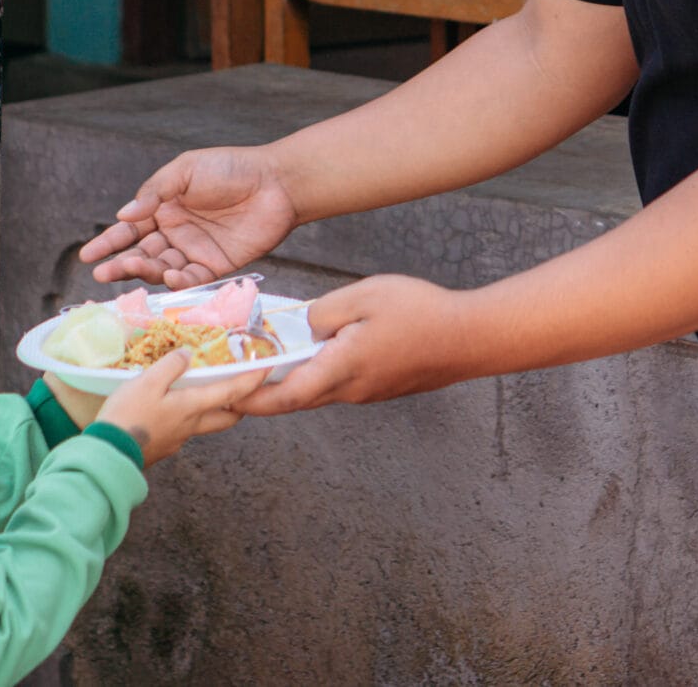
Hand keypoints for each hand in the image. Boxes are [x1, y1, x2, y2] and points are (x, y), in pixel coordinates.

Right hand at [79, 147, 298, 288]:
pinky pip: (191, 279)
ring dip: (146, 272)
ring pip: (162, 268)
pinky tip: (171, 276)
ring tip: (134, 268)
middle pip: (141, 253)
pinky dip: (179, 281)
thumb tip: (123, 214)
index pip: (129, 229)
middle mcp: (175, 232)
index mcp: (163, 207)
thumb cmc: (231, 168)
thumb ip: (155, 192)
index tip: (88, 256)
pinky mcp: (216, 266)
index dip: (108, 243)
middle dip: (120, 264)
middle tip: (102, 274)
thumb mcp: (187, 170)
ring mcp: (194, 250)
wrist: (277, 183)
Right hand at [95, 350, 268, 464]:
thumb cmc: (128, 416)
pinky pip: (183, 430)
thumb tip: (187, 356)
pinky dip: (187, 417)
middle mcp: (191, 426)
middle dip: (239, 405)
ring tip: (202, 392)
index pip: (231, 393)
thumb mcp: (147, 382)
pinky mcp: (163, 447)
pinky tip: (172, 408)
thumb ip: (170, 366)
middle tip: (241, 389)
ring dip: (212, 411)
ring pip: (205, 424)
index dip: (251, 380)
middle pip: (226, 419)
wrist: (106, 456)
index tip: (266, 369)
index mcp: (192, 408)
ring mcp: (177, 440)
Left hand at [236, 273, 481, 417]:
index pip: (284, 397)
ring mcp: (369, 392)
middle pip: (297, 399)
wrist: (471, 338)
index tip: (225, 398)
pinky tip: (324, 351)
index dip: (250, 400)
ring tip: (275, 360)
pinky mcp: (384, 387)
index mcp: (341, 369)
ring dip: (294, 382)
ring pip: (321, 391)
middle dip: (264, 395)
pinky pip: (343, 384)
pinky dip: (322, 374)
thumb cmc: (422, 314)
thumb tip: (303, 327)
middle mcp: (352, 390)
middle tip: (238, 382)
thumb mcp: (364, 296)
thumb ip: (324, 312)